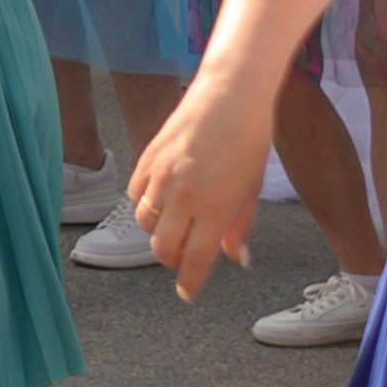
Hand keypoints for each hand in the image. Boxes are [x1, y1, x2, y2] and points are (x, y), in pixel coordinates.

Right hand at [128, 70, 272, 297]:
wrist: (232, 94)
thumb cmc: (250, 141)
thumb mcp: (251, 190)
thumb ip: (239, 228)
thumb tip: (236, 259)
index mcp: (215, 208)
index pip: (195, 260)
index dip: (189, 282)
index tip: (187, 293)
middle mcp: (184, 196)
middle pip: (163, 248)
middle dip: (173, 260)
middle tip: (185, 258)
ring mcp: (161, 175)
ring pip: (144, 223)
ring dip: (157, 232)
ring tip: (173, 227)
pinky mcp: (148, 157)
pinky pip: (135, 194)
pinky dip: (144, 204)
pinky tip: (159, 201)